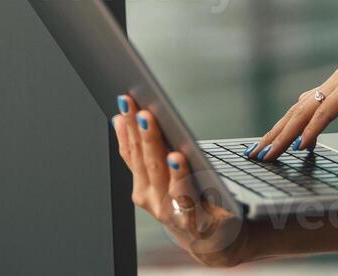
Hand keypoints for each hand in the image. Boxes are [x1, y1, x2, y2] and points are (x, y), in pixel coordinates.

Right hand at [111, 94, 249, 267]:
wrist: (215, 238)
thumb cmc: (190, 198)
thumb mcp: (164, 174)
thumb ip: (145, 151)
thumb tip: (122, 116)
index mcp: (143, 187)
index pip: (132, 153)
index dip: (128, 126)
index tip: (126, 99)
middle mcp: (153, 201)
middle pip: (147, 163)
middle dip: (143, 132)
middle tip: (142, 107)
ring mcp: (172, 214)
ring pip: (162, 177)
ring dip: (156, 149)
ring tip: (154, 125)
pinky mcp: (197, 222)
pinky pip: (187, 197)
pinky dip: (180, 177)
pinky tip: (179, 158)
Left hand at [244, 59, 337, 160]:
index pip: (306, 106)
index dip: (286, 126)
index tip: (270, 146)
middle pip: (299, 108)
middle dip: (276, 132)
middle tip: (257, 153)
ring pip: (306, 109)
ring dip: (285, 133)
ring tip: (270, 152)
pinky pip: (326, 110)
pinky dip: (312, 129)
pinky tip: (301, 145)